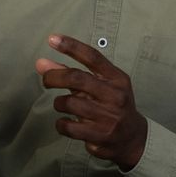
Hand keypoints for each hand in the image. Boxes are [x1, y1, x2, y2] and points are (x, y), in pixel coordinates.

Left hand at [36, 34, 147, 170]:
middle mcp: (114, 95)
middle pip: (77, 78)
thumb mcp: (100, 86)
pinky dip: (61, 123)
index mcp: (117, 78)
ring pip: (69, 103)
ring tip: (63, 105)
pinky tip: (65, 122)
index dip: (71, 46)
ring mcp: (108, 116)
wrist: (132, 137)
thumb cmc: (113, 106)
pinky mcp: (100, 135)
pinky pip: (69, 126)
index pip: (92, 56)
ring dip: (59, 103)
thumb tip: (42, 64)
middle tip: (46, 80)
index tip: (52, 39)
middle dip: (54, 77)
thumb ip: (72, 74)